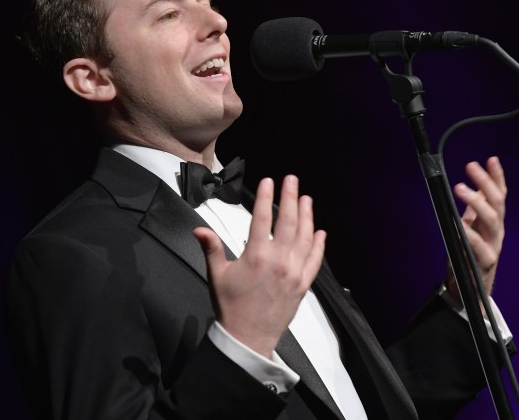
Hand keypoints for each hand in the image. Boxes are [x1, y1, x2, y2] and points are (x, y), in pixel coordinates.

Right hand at [193, 175, 325, 358]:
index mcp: (256, 255)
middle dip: (290, 197)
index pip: (262, 217)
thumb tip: (198, 228)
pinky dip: (318, 245)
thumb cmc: (230, 305)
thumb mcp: (217, 275)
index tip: (268, 181)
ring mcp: (294, 272)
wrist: (248, 337)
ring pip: (305, 237)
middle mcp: (278, 260)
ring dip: (307, 215)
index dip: (265, 197)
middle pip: (288, 221)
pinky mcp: (303, 284)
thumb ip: (211, 248)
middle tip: (292, 180)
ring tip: (307, 199)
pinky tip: (320, 232)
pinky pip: (315, 260)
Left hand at [446, 156, 506, 305]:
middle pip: (497, 203)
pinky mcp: (485, 262)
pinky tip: (460, 224)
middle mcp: (496, 231)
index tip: (491, 159)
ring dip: (476, 201)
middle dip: (486, 182)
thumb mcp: (469, 229)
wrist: (469, 290)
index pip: (499, 195)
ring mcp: (493, 246)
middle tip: (471, 166)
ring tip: (460, 187)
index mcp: (493, 222)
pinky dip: (470, 234)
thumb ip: (472, 212)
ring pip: (491, 220)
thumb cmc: (468, 257)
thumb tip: (470, 190)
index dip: (497, 177)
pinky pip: (479, 246)